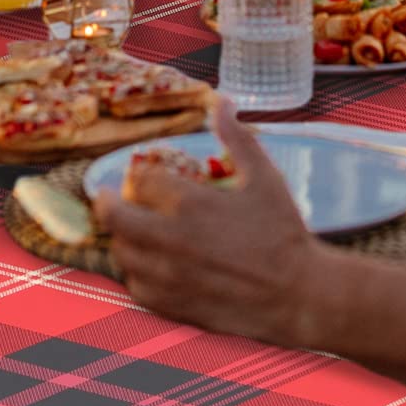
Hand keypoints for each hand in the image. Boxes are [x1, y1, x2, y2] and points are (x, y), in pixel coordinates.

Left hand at [94, 100, 324, 342]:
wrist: (298, 294)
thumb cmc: (283, 231)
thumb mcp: (265, 176)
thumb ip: (237, 137)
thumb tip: (222, 100)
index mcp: (191, 203)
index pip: (141, 180)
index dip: (140, 173)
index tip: (145, 174)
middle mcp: (171, 239)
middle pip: (115, 217)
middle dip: (108, 202)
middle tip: (110, 197)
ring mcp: (169, 275)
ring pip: (121, 253)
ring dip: (122, 237)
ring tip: (132, 229)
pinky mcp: (174, 305)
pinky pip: (136, 287)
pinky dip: (136, 272)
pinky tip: (148, 264)